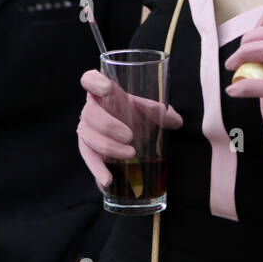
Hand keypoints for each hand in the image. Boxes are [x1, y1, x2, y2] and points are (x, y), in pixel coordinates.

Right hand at [77, 70, 182, 189]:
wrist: (128, 134)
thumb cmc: (135, 115)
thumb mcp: (147, 110)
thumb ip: (160, 112)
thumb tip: (176, 121)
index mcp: (103, 93)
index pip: (89, 79)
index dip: (94, 82)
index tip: (107, 88)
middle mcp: (91, 109)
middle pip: (90, 113)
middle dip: (108, 126)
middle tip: (130, 137)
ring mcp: (86, 130)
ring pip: (88, 137)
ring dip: (108, 147)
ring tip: (130, 155)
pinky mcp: (88, 149)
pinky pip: (89, 159)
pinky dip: (97, 170)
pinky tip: (107, 182)